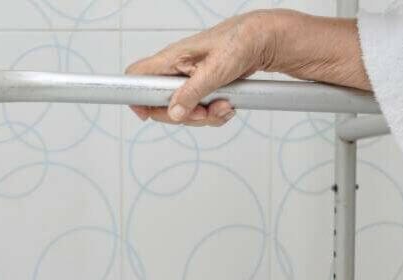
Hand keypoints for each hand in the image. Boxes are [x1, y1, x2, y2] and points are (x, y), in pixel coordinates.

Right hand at [125, 9, 367, 126]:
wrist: (266, 40)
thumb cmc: (240, 42)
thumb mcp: (216, 70)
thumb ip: (192, 93)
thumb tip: (173, 112)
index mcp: (173, 58)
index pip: (138, 75)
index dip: (136, 97)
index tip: (147, 114)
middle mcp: (178, 69)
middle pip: (162, 103)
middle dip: (184, 115)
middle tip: (205, 113)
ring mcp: (192, 79)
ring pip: (185, 110)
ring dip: (206, 115)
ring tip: (225, 106)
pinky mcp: (206, 87)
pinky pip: (202, 109)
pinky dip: (216, 113)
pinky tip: (229, 105)